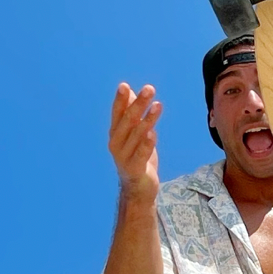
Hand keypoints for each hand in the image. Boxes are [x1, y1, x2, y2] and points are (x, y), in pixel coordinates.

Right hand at [108, 83, 161, 201]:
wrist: (138, 188)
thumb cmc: (137, 157)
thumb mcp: (134, 134)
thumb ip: (132, 114)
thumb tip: (132, 92)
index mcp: (116, 133)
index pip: (117, 113)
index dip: (120, 100)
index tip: (125, 86)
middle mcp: (116, 143)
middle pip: (127, 121)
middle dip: (138, 104)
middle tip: (149, 89)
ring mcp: (123, 157)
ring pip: (136, 135)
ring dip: (147, 120)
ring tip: (157, 106)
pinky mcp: (134, 169)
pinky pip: (141, 154)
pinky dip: (146, 144)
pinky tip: (153, 133)